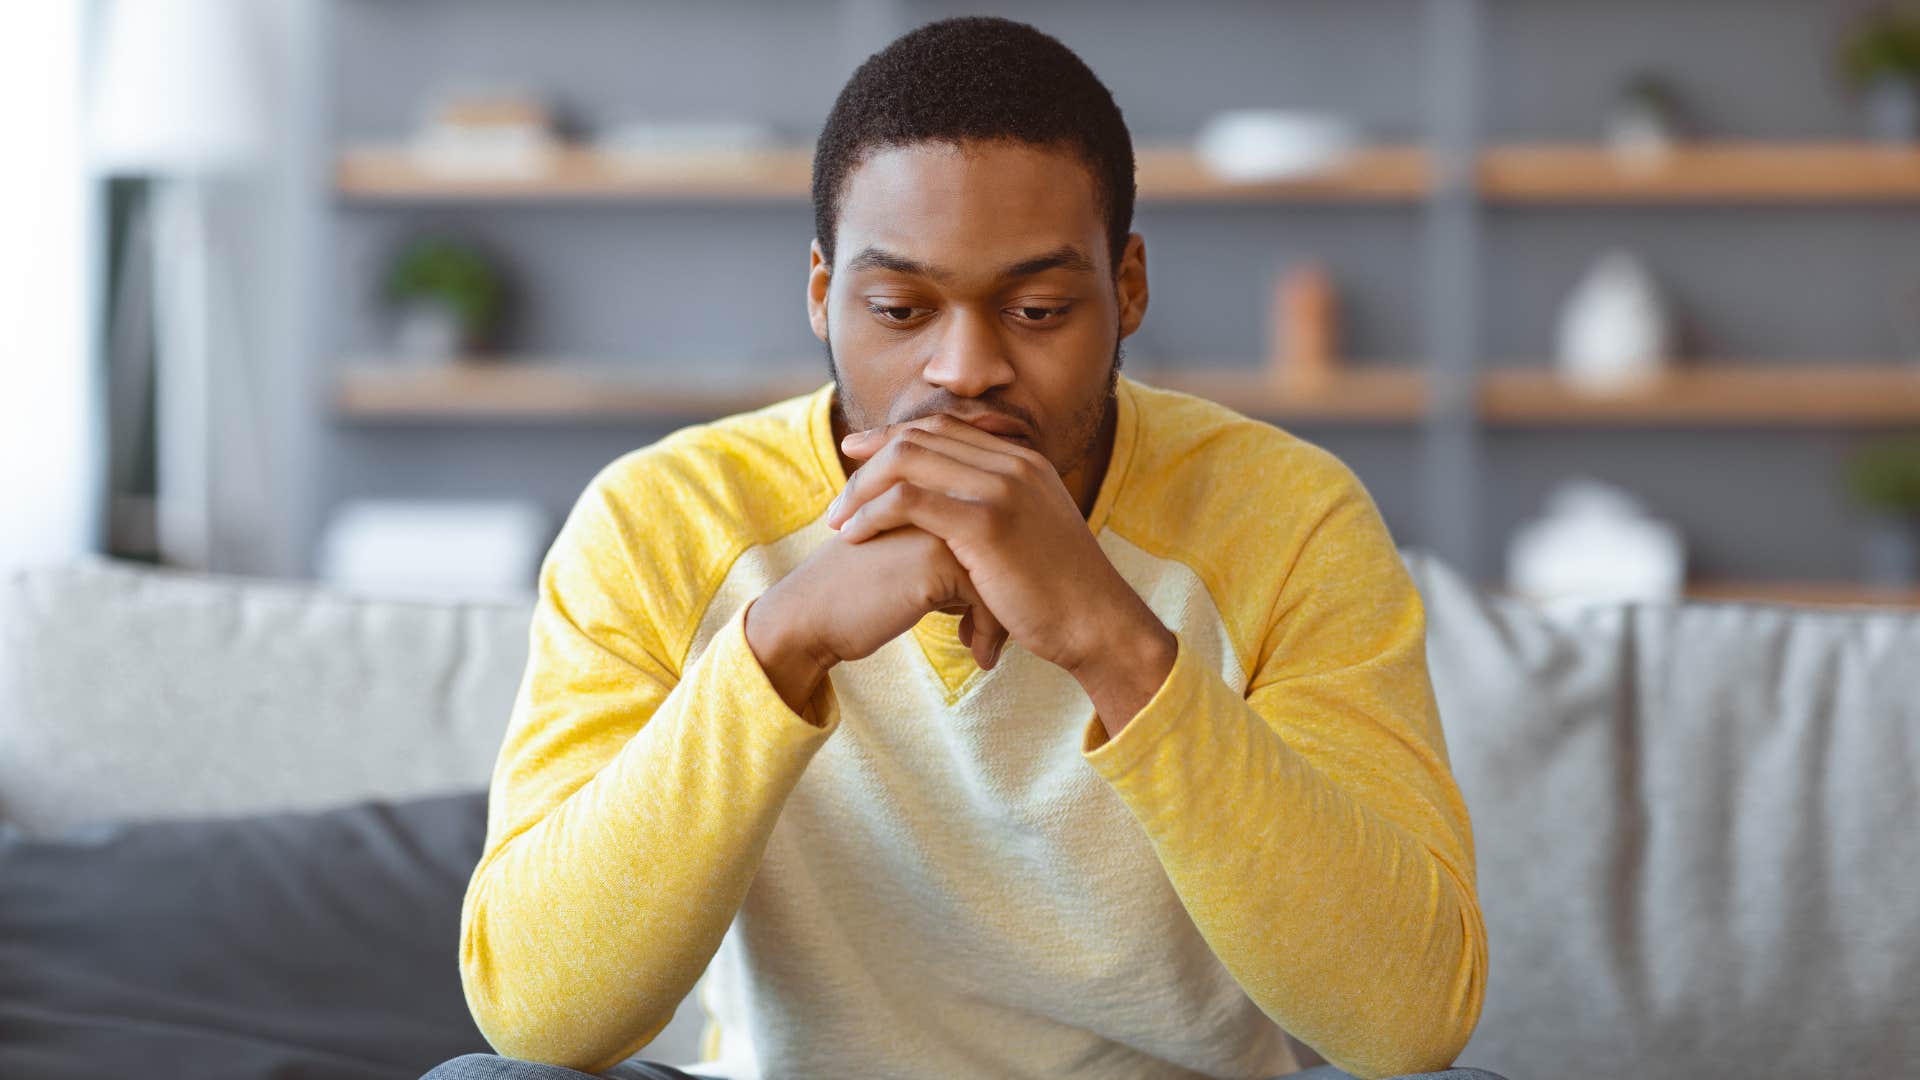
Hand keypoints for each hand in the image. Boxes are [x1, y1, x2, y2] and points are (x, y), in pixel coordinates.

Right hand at [744, 521, 1007, 714]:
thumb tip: (996, 573)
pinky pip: (989, 596)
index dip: (1001, 573)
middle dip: (1007, 595)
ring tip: (985, 645)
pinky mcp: (937, 560)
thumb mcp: (906, 558)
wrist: (808, 616)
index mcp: (931, 494)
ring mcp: (939, 525)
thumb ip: (946, 551)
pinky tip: (980, 657)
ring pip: (1003, 570)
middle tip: (998, 634)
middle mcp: (939, 499)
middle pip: (1005, 548)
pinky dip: (990, 631)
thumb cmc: (854, 595)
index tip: (991, 615)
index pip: (996, 530)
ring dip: (1001, 616)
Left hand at [827, 413, 1174, 723]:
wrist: (1099, 624)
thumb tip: (957, 523)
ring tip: (838, 522)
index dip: (894, 438)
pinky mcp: (987, 523)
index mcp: (1023, 459)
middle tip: (839, 495)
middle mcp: (1013, 462)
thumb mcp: (1032, 536)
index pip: (944, 428)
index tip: (858, 456)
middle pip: (920, 437)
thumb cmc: (1062, 595)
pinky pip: (910, 500)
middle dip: (869, 460)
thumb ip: (999, 513)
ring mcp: (1002, 488)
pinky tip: (855, 537)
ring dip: (863, 489)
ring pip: (908, 461)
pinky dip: (874, 514)